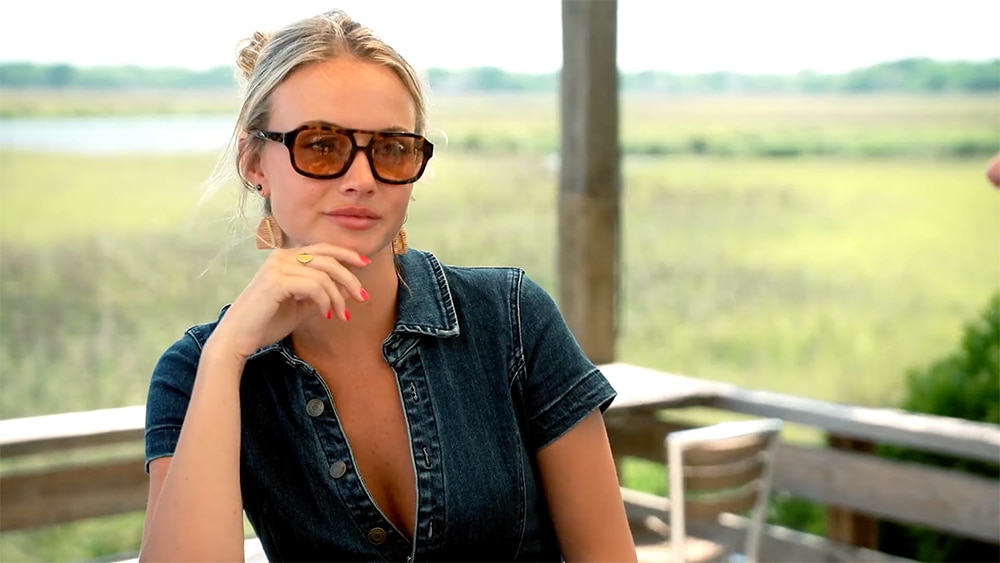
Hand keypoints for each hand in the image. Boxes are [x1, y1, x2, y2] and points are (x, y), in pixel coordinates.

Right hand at [207, 243, 370, 360]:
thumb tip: (346, 290)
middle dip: (350, 277)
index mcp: (285, 258)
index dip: (346, 254)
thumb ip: (319, 294)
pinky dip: (325, 300)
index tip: (364, 265)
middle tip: (362, 297)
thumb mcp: (299, 306)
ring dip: (338, 297)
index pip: (322, 248)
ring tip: (341, 315)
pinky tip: (326, 315)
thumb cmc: (266, 323)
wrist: (238, 338)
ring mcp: (277, 267)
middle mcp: (280, 256)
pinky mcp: (276, 281)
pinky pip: (314, 286)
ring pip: (323, 275)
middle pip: (327, 258)